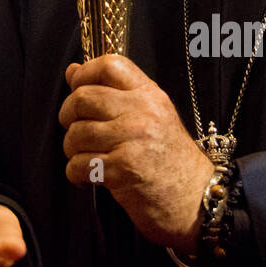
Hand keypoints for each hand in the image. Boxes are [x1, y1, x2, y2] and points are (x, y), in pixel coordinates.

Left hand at [59, 54, 213, 251]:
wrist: (197, 201)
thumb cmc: (170, 160)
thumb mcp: (151, 116)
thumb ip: (114, 93)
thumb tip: (72, 70)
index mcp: (150, 95)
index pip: (109, 65)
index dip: (84, 74)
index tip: (76, 89)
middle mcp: (143, 112)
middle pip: (83, 97)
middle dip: (68, 115)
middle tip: (75, 131)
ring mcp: (132, 140)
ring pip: (76, 133)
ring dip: (72, 149)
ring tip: (85, 158)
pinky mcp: (123, 170)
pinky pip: (78, 164)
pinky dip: (76, 174)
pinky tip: (88, 179)